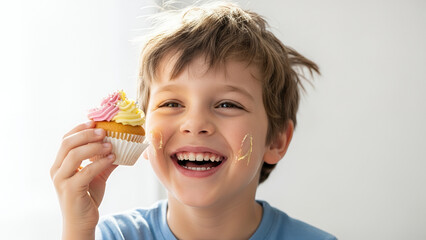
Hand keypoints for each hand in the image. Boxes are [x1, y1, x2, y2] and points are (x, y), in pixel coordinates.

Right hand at [50, 121, 116, 239]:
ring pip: (74, 155)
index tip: (95, 122)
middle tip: (104, 131)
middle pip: (67, 144)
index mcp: (60, 164)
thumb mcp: (97, 175)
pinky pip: (86, 171)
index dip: (79, 129)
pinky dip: (100, 162)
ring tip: (110, 145)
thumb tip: (121, 146)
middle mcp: (57, 170)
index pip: (66, 140)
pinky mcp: (70, 190)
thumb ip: (104, 161)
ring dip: (94, 147)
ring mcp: (61, 180)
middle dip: (86, 135)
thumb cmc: (87, 197)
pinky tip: (112, 158)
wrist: (82, 222)